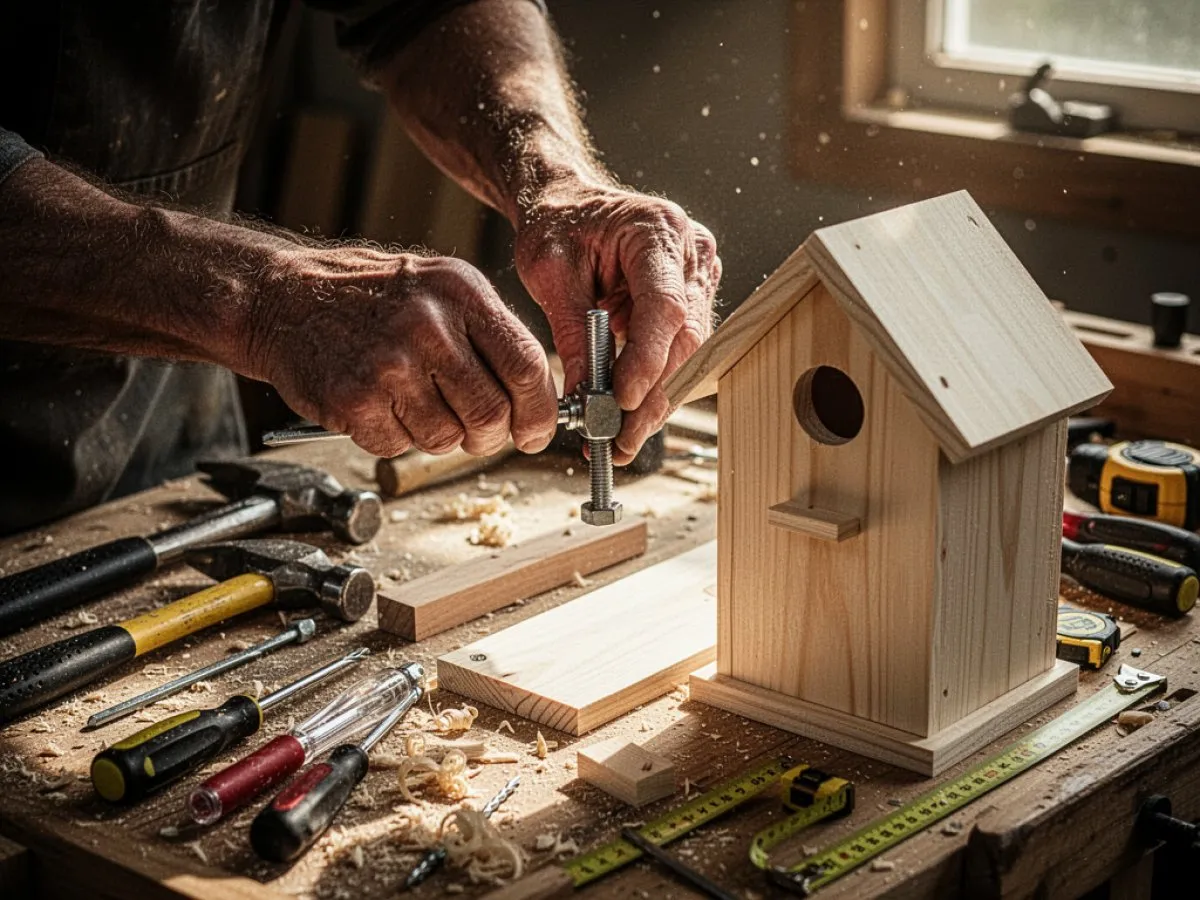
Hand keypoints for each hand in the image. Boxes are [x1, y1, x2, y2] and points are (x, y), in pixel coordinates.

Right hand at [250, 249, 557, 458]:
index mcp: (462, 294)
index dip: (540, 413)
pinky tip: (379, 405)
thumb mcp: (442, 289)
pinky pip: (399, 447)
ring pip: (447, 439)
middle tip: (476, 433)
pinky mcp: (353, 400)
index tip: (536, 433)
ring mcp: (388, 364)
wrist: (285, 297)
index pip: (527, 367)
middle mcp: (428, 326)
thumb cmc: (372, 297)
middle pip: (491, 414)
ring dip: (439, 437)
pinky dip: (394, 438)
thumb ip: (492, 336)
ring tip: (415, 404)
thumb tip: (539, 397)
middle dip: (489, 437)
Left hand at [514, 180, 719, 463]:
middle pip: (685, 337)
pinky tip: (630, 413)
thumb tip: (582, 393)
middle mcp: (690, 252)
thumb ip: (570, 330)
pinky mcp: (693, 297)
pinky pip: (680, 349)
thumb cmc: (557, 224)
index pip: (665, 306)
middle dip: (652, 395)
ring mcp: (698, 274)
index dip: (648, 359)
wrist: (568, 202)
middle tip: (618, 439)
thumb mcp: (549, 271)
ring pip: (688, 352)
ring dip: (656, 398)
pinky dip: (655, 382)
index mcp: (655, 231)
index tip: (623, 401)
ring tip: (620, 437)